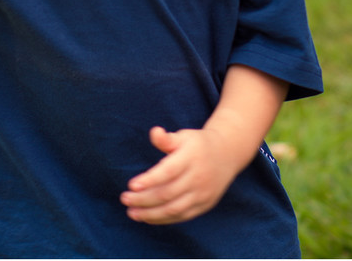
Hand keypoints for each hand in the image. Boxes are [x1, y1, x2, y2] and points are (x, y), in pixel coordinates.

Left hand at [121, 125, 244, 224]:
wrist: (227, 155)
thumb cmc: (197, 144)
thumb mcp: (184, 136)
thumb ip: (167, 139)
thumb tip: (154, 133)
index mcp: (191, 157)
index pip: (168, 172)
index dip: (149, 180)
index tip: (131, 185)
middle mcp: (198, 177)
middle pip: (167, 193)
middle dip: (143, 199)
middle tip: (124, 199)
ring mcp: (202, 193)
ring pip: (173, 209)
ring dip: (150, 214)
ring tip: (131, 213)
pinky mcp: (204, 205)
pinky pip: (181, 216)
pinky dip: (163, 219)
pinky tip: (147, 217)